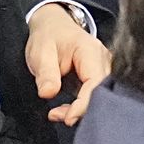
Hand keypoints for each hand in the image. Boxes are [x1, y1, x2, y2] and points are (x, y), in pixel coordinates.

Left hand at [25, 2, 109, 125]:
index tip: (68, 118)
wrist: (52, 25)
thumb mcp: (40, 52)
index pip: (95, 82)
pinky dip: (81, 106)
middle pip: (101, 92)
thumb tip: (48, 94)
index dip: (84, 104)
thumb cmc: (48, 36)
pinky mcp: (98, 76)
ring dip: (80, 109)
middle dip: (81, 110)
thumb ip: (46, 73)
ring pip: (100, 96)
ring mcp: (103, 68)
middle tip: (57, 116)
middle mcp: (103, 60)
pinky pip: (95, 95)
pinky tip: (66, 110)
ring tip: (57, 113)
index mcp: (90, 51)